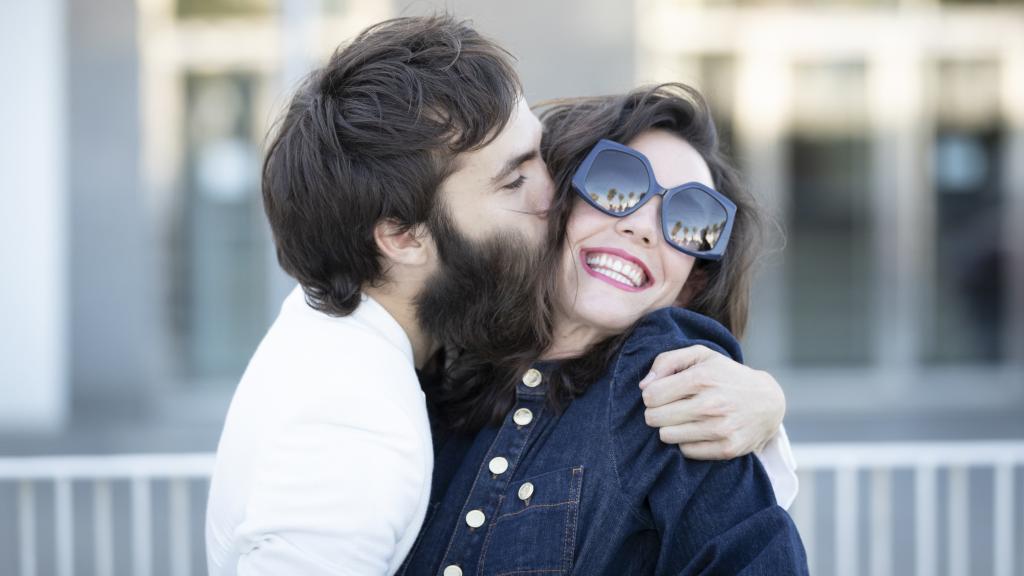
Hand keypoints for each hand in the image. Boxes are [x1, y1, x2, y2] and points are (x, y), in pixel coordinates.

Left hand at [639, 345, 784, 459]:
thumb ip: (667, 361)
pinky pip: (686, 451)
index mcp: (702, 378)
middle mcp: (711, 404)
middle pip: (654, 418)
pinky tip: (698, 430)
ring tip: (684, 418)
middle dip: (657, 412)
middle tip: (671, 407)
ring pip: (666, 436)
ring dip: (670, 428)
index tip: (662, 393)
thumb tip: (644, 386)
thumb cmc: (726, 376)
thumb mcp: (701, 355)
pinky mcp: (727, 449)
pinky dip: (687, 442)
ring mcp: (720, 429)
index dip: (651, 395)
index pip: (651, 396)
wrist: (768, 402)